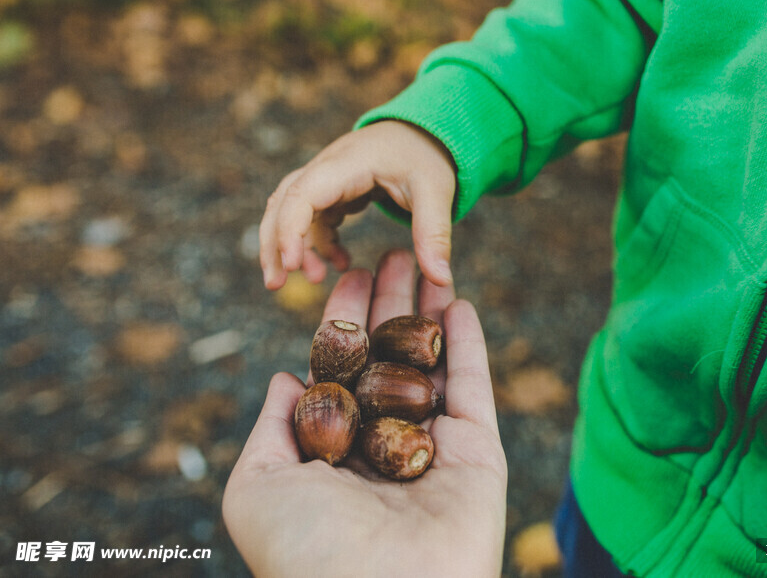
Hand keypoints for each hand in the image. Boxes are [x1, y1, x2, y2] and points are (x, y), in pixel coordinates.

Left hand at [224, 250, 506, 576]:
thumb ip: (270, 428)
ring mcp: (433, 447)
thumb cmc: (304, 549)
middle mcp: (384, 444)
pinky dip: (470, 344)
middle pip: (390, 357)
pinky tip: (460, 302)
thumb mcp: (256, 487)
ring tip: (429, 260)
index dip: (345, 319)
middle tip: (394, 252)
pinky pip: (473, 388)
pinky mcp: (477, 453)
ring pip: (433, 364)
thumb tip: (284, 376)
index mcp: (334, 451)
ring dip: (430, 312)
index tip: (351, 274)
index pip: (343, 369)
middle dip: (391, 304)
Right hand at [259, 121, 456, 289]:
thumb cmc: (427, 156)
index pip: (303, 193)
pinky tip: (340, 264)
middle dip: (274, 244)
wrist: (426, 131)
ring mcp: (327, 177)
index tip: (293, 266)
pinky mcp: (333, 189)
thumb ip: (435, 233)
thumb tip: (441, 279)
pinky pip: (313, 218)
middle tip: (276, 285)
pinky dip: (319, 243)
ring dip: (291, 246)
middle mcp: (328, 167)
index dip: (290, 229)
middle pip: (283, 202)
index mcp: (348, 163)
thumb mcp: (436, 192)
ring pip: (290, 210)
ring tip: (311, 280)